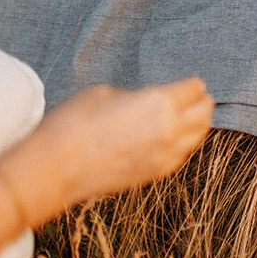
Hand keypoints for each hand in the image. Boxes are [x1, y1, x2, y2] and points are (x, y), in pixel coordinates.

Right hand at [0, 77, 213, 224]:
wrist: (53, 169)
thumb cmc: (73, 124)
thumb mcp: (105, 93)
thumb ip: (135, 96)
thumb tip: (144, 102)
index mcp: (159, 103)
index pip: (191, 90)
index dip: (192, 84)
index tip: (192, 83)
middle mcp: (170, 129)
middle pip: (203, 113)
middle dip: (203, 103)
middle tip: (201, 98)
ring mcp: (164, 155)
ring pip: (197, 137)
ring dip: (199, 124)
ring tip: (196, 117)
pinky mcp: (154, 174)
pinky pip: (182, 155)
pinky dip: (185, 144)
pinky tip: (179, 139)